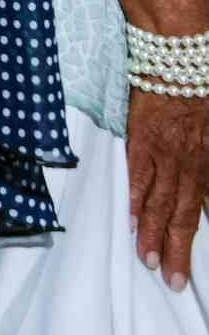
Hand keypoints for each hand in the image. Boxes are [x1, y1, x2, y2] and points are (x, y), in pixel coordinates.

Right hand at [128, 83, 208, 290]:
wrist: (178, 56)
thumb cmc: (198, 88)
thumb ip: (202, 160)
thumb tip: (199, 190)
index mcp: (205, 162)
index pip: (196, 211)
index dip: (188, 242)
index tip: (181, 268)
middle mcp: (187, 164)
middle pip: (180, 214)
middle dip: (174, 249)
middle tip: (167, 278)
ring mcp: (163, 153)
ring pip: (159, 201)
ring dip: (153, 233)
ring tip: (147, 258)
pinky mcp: (141, 138)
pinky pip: (138, 174)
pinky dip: (136, 198)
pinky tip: (132, 220)